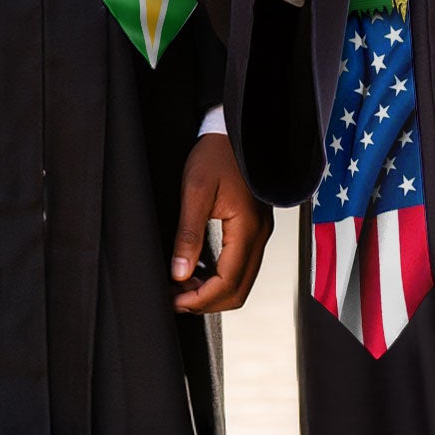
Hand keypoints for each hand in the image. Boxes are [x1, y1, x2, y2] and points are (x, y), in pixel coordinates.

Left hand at [170, 133, 271, 313]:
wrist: (233, 132)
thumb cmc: (215, 155)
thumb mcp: (194, 191)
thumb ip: (188, 234)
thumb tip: (179, 273)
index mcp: (247, 228)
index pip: (228, 282)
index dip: (200, 299)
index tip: (175, 301)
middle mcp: (259, 235)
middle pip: (238, 290)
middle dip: (207, 301)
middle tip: (176, 299)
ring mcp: (260, 233)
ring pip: (241, 281)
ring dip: (213, 291)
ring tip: (182, 286)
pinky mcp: (254, 229)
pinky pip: (242, 266)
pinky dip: (221, 277)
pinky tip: (199, 272)